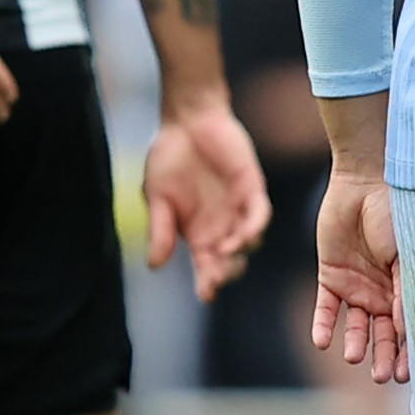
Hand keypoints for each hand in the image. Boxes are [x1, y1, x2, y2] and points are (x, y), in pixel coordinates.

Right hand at [142, 94, 270, 301]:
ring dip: (238, 251)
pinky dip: (253, 228)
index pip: (206, 269)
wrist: (186, 121)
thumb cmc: (168, 158)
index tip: (205, 294)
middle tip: (215, 277)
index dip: (208, 284)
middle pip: (230, 263)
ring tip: (224, 252)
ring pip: (248, 243)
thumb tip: (155, 266)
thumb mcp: (156, 197)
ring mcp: (238, 210)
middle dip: (225, 273)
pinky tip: (241, 234)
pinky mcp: (252, 190)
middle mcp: (220, 228)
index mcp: (197, 235)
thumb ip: (160, 230)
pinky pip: (259, 215)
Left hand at [310, 168, 408, 382]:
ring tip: (354, 357)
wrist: (364, 183)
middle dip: (382, 356)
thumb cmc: (396, 215)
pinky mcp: (330, 277)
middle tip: (380, 377)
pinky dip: (323, 325)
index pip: (407, 329)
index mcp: (406, 289)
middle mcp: (382, 293)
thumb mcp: (407, 256)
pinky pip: (325, 308)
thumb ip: (405, 291)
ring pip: (354, 326)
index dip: (407, 353)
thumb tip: (405, 332)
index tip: (406, 375)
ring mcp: (356, 286)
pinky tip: (321, 342)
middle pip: (381, 335)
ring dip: (355, 343)